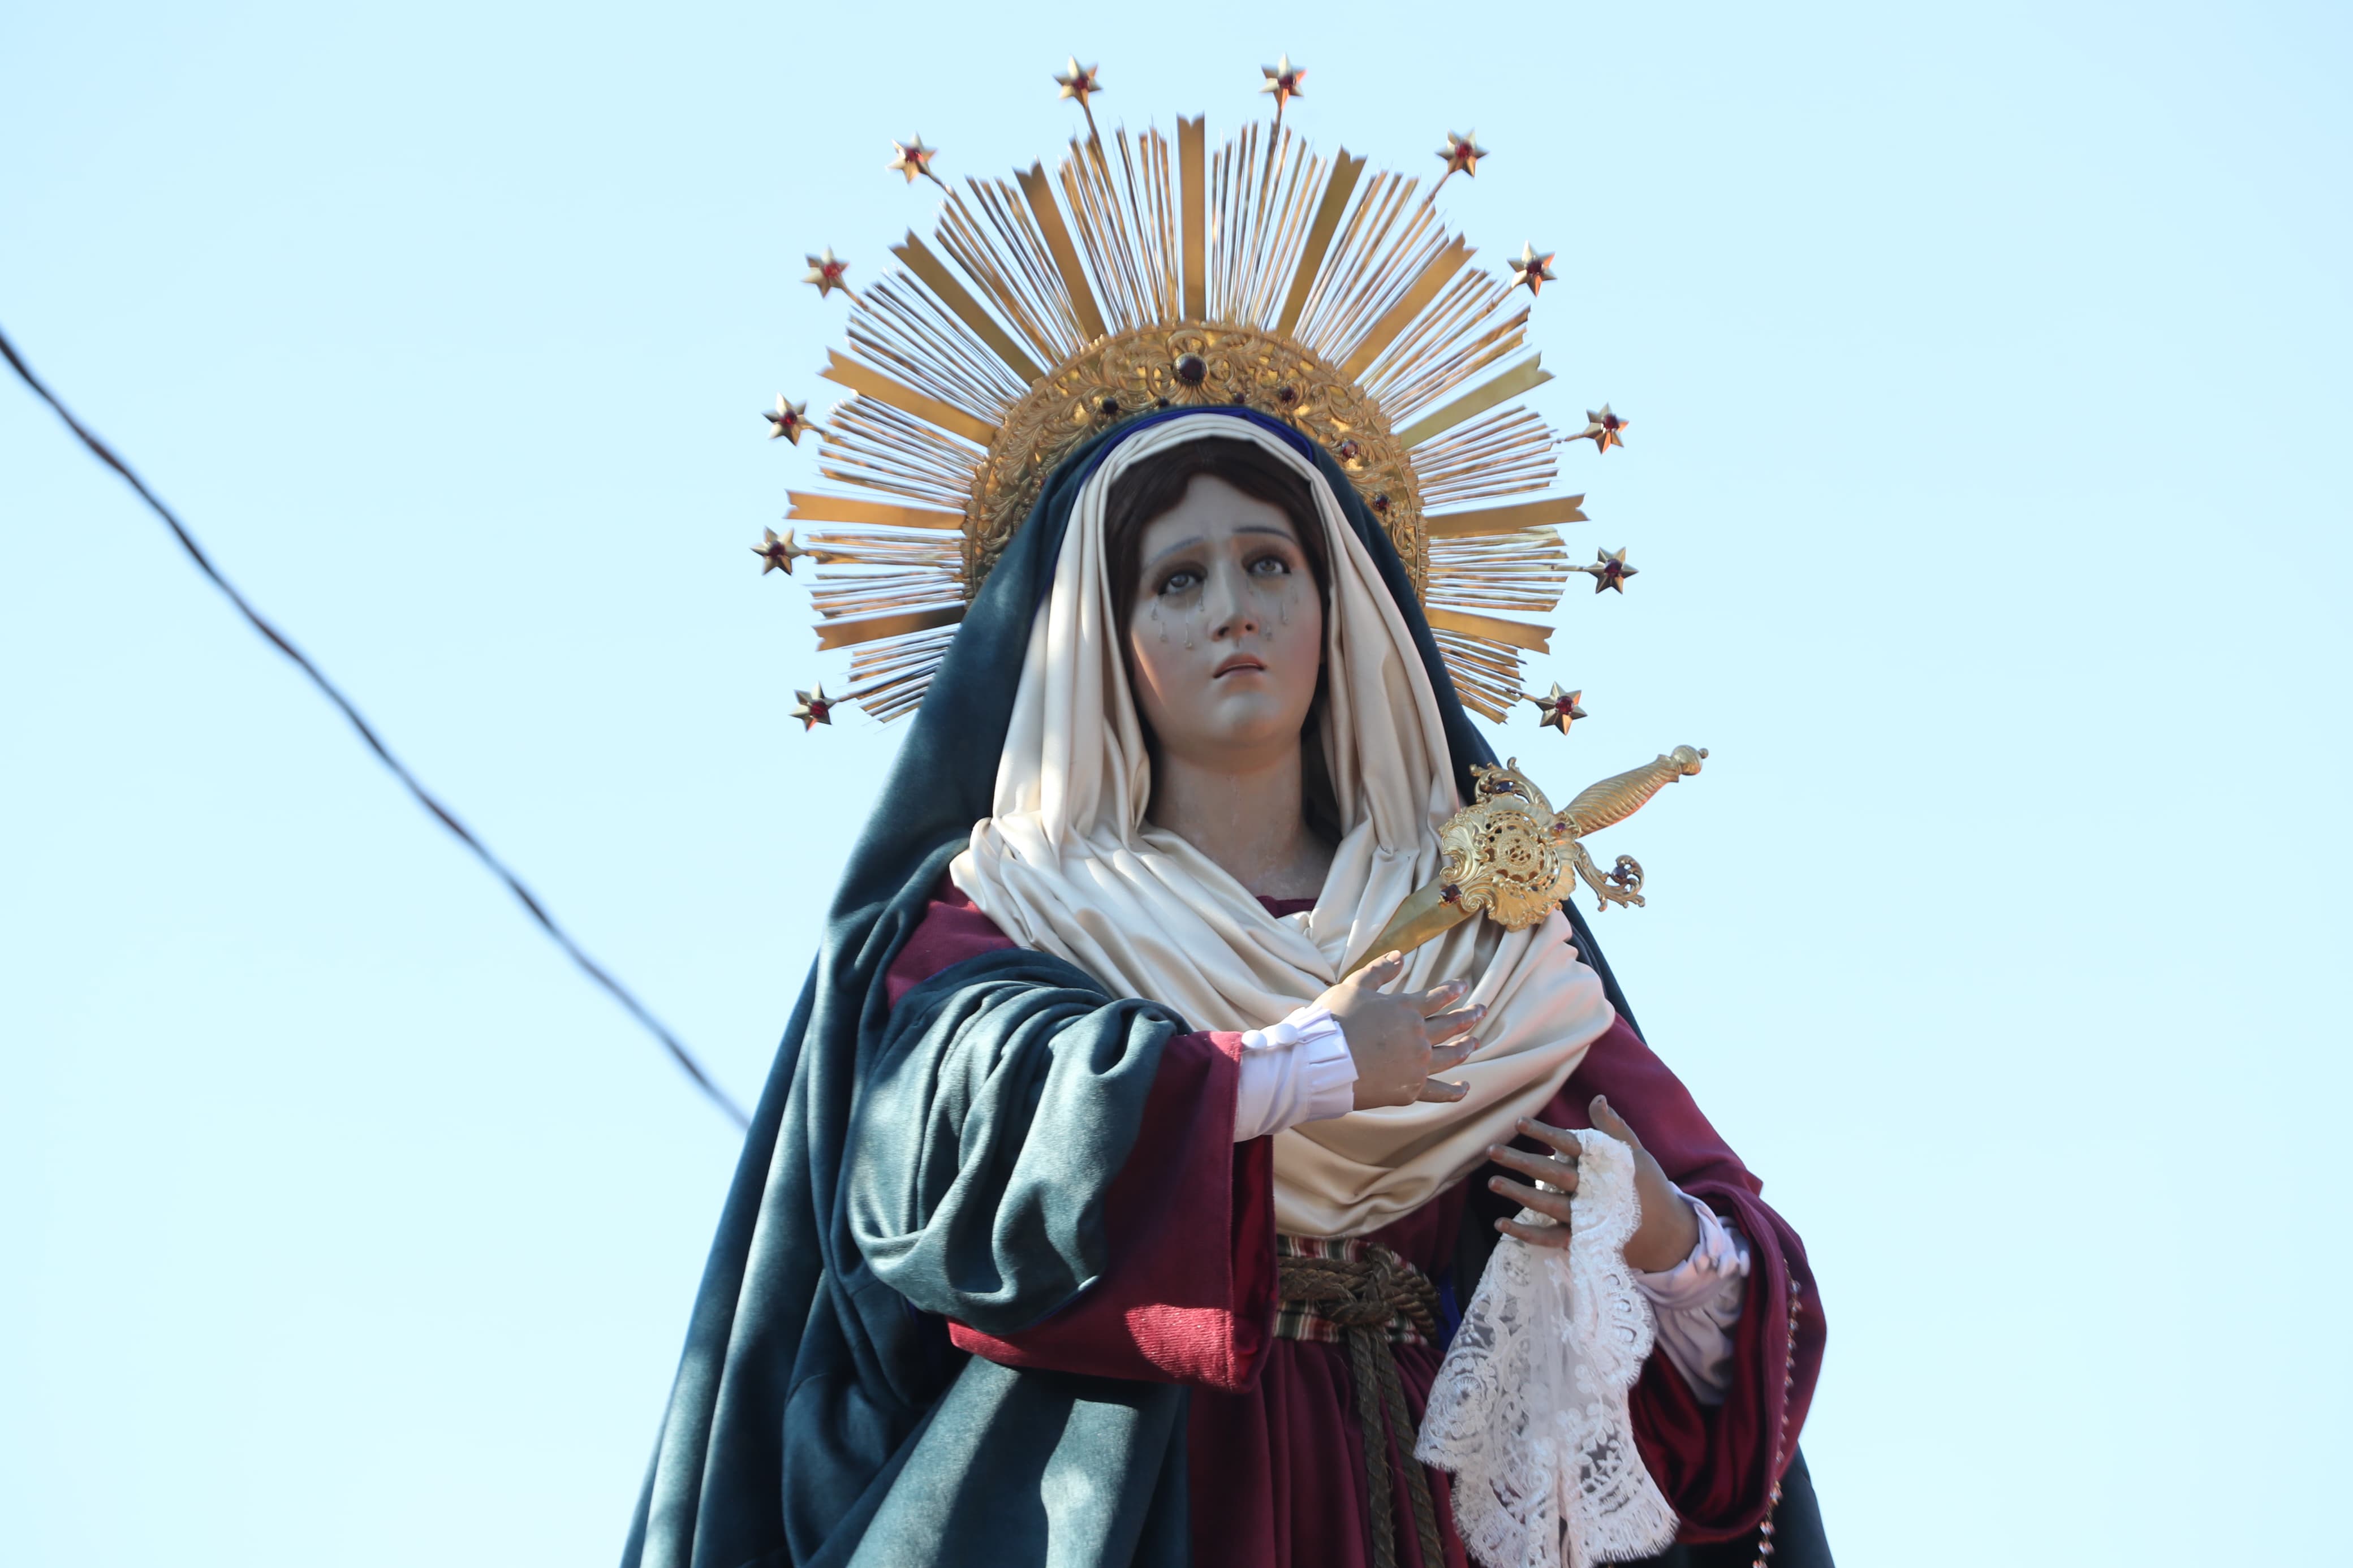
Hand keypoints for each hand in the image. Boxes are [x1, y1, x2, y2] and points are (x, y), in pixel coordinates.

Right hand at [1310, 951, 1482, 1108]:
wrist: (1321, 1061)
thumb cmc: (1334, 1020)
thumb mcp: (1354, 986)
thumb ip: (1379, 970)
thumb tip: (1400, 955)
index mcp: (1407, 1008)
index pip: (1438, 997)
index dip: (1453, 990)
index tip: (1464, 986)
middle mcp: (1419, 1036)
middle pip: (1451, 1025)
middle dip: (1469, 1016)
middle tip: (1481, 1010)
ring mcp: (1417, 1065)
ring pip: (1451, 1055)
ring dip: (1466, 1047)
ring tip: (1475, 1042)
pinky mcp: (1410, 1090)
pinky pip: (1439, 1091)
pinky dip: (1454, 1090)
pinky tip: (1465, 1087)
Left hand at [1484, 1094, 1701, 1271]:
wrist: (1669, 1235)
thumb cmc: (1650, 1188)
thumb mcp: (1636, 1155)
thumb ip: (1613, 1128)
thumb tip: (1597, 1099)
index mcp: (1607, 1167)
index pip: (1571, 1145)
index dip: (1545, 1133)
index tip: (1518, 1121)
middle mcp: (1594, 1193)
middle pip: (1553, 1175)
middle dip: (1522, 1162)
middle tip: (1491, 1150)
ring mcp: (1588, 1219)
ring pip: (1548, 1206)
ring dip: (1519, 1194)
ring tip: (1492, 1181)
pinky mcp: (1583, 1242)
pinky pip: (1550, 1239)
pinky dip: (1525, 1234)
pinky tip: (1500, 1224)